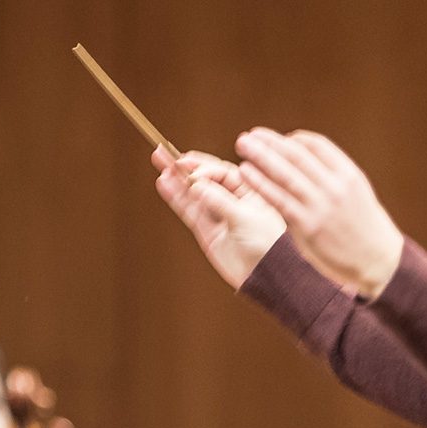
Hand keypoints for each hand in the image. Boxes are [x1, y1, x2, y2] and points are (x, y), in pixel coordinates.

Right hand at [153, 147, 286, 288]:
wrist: (267, 275)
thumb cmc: (268, 245)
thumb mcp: (246, 219)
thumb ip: (221, 202)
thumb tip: (198, 185)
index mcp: (250, 193)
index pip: (224, 173)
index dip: (207, 169)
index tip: (193, 173)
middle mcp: (233, 202)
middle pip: (206, 179)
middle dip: (186, 166)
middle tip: (165, 152)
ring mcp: (218, 216)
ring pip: (193, 193)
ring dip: (176, 178)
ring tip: (158, 160)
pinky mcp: (207, 231)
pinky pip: (189, 211)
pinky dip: (176, 198)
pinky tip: (164, 183)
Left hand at [234, 128, 404, 298]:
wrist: (378, 261)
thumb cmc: (365, 227)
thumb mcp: (357, 193)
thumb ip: (334, 177)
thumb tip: (305, 161)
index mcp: (348, 174)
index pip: (316, 144)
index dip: (292, 139)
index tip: (277, 141)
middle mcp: (335, 186)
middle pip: (296, 154)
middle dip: (269, 142)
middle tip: (248, 136)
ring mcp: (321, 206)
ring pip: (284, 173)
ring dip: (260, 156)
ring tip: (242, 145)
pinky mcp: (307, 225)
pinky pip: (278, 199)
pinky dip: (260, 183)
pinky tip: (246, 173)